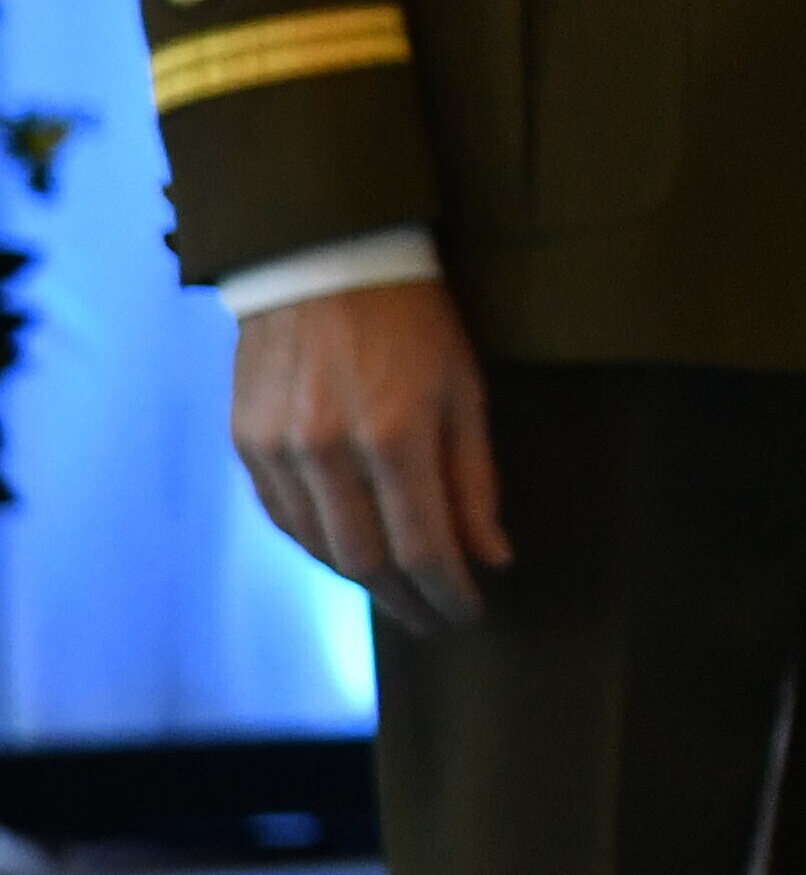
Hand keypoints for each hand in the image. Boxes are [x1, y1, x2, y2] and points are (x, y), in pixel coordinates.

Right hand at [230, 284, 508, 637]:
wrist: (323, 258)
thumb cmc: (414, 321)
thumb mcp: (465, 390)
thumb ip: (475, 480)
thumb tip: (492, 556)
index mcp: (395, 436)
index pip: (424, 548)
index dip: (449, 592)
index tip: (470, 611)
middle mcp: (328, 451)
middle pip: (365, 563)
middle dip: (406, 601)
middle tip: (436, 616)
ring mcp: (278, 449)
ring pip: (318, 548)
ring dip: (361, 580)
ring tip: (400, 591)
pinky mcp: (245, 441)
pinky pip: (281, 517)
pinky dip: (318, 544)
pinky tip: (348, 550)